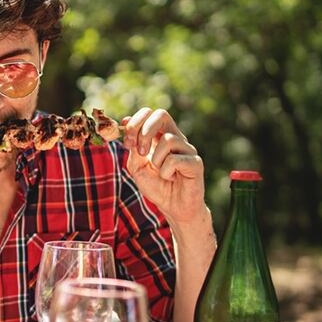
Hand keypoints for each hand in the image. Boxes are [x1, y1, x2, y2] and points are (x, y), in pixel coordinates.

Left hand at [123, 108, 208, 225]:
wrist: (173, 207)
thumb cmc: (157, 186)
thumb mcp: (137, 166)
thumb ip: (132, 147)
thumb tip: (125, 122)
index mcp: (160, 137)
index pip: (150, 114)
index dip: (135, 123)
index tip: (127, 142)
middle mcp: (176, 138)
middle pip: (161, 114)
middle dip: (144, 131)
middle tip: (140, 151)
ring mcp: (187, 149)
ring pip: (167, 139)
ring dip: (156, 159)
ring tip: (160, 172)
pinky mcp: (196, 162)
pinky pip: (175, 159)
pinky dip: (166, 172)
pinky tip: (171, 178)